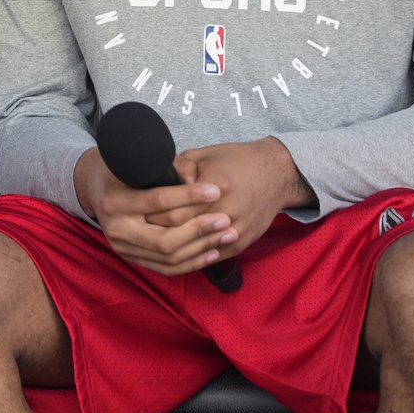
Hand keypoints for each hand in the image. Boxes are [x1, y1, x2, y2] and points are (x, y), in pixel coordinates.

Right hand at [75, 149, 238, 276]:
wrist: (96, 189)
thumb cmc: (122, 171)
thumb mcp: (138, 164)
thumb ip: (166, 171)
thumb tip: (199, 179)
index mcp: (116, 201)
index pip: (157, 201)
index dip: (189, 196)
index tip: (215, 190)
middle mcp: (117, 229)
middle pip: (164, 239)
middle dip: (199, 230)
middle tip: (225, 219)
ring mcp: (123, 248)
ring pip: (168, 257)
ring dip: (202, 247)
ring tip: (227, 234)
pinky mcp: (132, 258)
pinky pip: (166, 269)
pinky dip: (192, 263)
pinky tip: (213, 252)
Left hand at [151, 139, 314, 247]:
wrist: (276, 174)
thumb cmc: (236, 161)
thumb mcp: (204, 155)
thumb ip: (178, 168)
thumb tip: (156, 181)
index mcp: (214, 187)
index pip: (171, 211)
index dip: (151, 214)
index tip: (137, 213)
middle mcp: (226, 211)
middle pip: (179, 231)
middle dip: (155, 231)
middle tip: (139, 228)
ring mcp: (236, 230)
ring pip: (194, 249)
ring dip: (172, 247)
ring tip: (154, 241)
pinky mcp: (242, 243)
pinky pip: (212, 257)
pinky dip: (192, 257)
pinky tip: (176, 252)